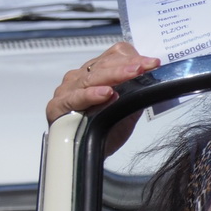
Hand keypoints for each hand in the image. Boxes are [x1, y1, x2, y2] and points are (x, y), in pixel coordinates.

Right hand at [49, 41, 159, 155]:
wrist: (86, 154)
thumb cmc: (104, 130)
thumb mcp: (127, 110)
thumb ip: (136, 95)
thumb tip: (153, 82)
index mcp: (97, 72)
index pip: (115, 55)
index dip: (134, 57)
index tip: (153, 63)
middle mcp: (81, 76)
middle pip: (104, 64)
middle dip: (128, 64)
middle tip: (147, 66)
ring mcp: (67, 89)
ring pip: (91, 77)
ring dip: (114, 74)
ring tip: (132, 73)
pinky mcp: (57, 105)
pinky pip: (75, 97)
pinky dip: (91, 95)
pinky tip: (106, 93)